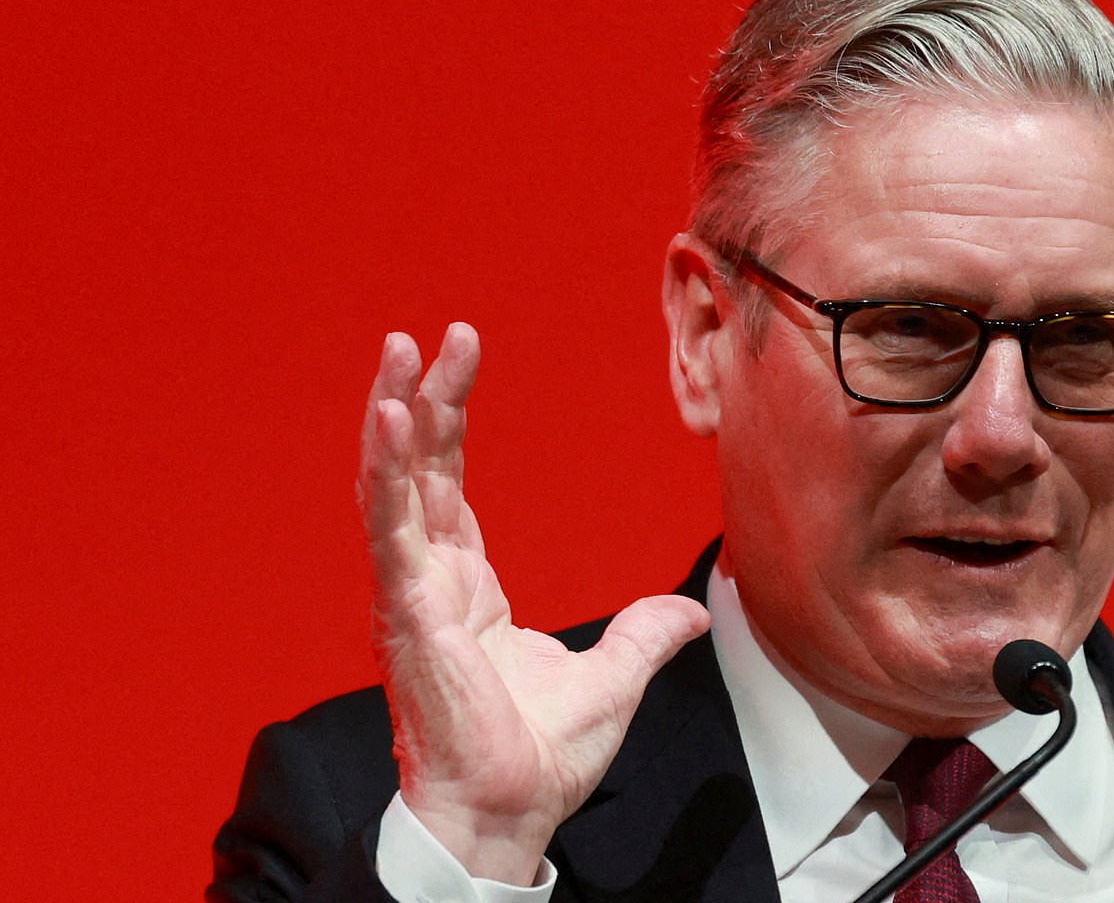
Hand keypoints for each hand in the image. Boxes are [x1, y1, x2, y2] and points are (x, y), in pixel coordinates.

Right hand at [358, 324, 709, 884]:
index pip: (448, 482)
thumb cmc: (537, 758)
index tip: (460, 356)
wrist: (508, 814)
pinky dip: (386, 472)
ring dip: (391, 415)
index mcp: (464, 586)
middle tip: (427, 333)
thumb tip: (693, 613)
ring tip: (397, 351)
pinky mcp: (408, 614)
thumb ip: (644, 634)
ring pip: (391, 486)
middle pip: (415, 469)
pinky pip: (391, 530)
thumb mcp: (612, 679)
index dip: (450, 420)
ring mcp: (411, 594)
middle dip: (418, 396)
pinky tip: (387, 419)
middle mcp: (428, 579)